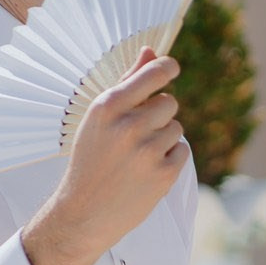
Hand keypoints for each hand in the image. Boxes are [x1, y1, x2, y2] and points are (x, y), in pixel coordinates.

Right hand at [23, 50, 185, 264]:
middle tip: (135, 135)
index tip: (172, 67)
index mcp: (108, 106)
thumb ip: (127, 84)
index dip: (167, 68)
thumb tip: (151, 52)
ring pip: (176, 127)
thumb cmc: (91, 159)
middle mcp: (129, 125)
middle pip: (169, 102)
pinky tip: (145, 170)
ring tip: (136, 156)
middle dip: (158, 115)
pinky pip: (182, 151)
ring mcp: (148, 150)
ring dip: (163, 138)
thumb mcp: (99, 119)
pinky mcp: (164, 173)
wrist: (84, 212)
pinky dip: (170, 159)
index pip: (153, 74)